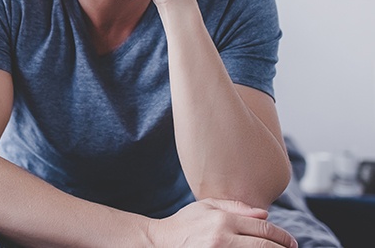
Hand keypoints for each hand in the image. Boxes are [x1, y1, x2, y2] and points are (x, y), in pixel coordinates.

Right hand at [147, 198, 297, 246]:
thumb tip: (264, 215)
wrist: (160, 242)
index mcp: (223, 219)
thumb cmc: (184, 223)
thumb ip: (235, 207)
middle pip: (264, 245)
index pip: (263, 228)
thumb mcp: (206, 206)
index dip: (282, 237)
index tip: (291, 242)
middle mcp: (223, 237)